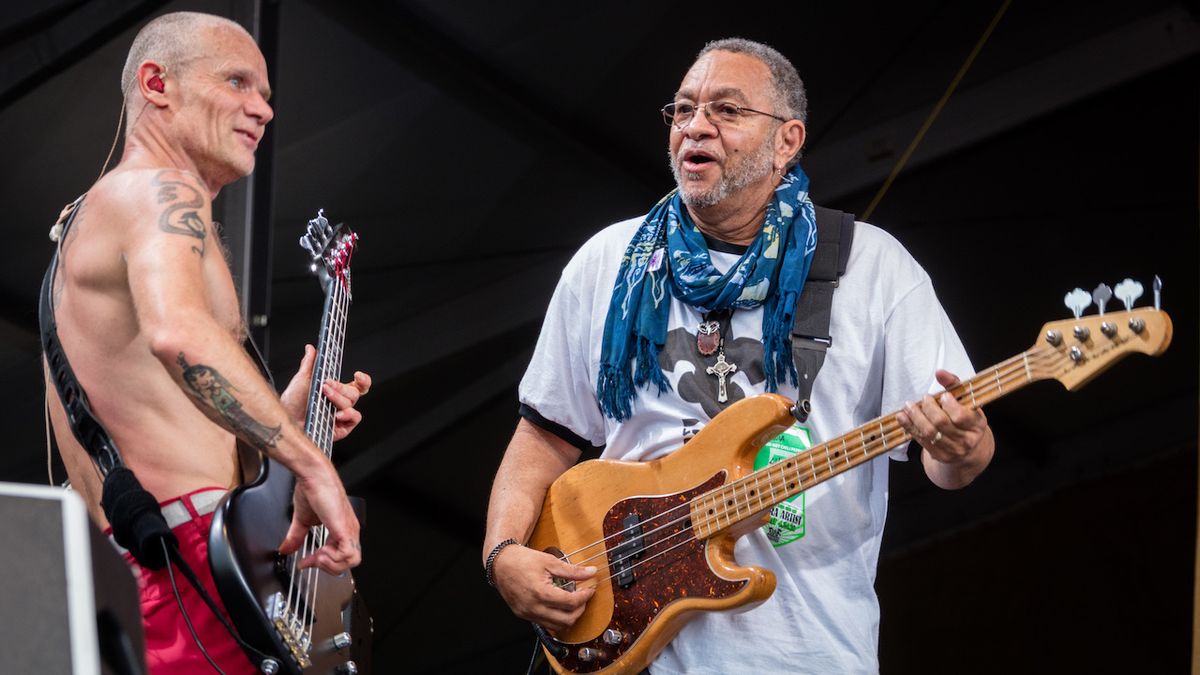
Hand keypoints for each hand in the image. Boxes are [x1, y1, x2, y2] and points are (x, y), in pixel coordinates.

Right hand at [279, 457, 360, 573]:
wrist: (314, 476)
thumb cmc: (313, 490)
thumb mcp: (303, 520)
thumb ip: (295, 537)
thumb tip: (285, 549)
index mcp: (343, 528)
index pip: (341, 556)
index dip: (323, 564)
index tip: (306, 562)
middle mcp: (349, 530)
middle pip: (349, 562)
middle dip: (327, 566)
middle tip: (312, 560)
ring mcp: (349, 530)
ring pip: (351, 561)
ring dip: (330, 564)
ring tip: (317, 555)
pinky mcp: (344, 528)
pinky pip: (348, 554)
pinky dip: (332, 559)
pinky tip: (320, 552)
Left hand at [280, 344, 371, 440]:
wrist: (286, 420)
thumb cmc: (293, 402)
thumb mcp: (301, 379)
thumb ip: (309, 364)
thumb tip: (311, 348)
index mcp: (336, 391)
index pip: (358, 386)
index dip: (363, 380)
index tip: (357, 374)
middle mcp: (340, 403)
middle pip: (354, 393)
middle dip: (340, 387)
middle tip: (325, 385)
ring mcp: (341, 416)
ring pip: (351, 404)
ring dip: (339, 398)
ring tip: (325, 396)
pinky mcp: (341, 428)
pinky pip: (354, 419)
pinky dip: (347, 414)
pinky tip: (336, 414)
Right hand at [493, 544, 595, 632]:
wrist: (500, 563)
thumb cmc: (522, 560)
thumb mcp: (549, 561)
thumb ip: (572, 570)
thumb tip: (591, 572)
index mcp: (540, 593)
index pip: (571, 602)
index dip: (585, 596)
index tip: (590, 589)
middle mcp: (533, 607)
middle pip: (567, 619)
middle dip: (580, 609)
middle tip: (583, 597)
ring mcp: (527, 614)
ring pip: (556, 626)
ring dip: (569, 616)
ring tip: (572, 602)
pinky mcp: (523, 616)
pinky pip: (545, 624)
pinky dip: (556, 618)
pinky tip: (558, 605)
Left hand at [896, 369, 988, 463]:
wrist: (968, 448)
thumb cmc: (966, 418)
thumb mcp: (966, 401)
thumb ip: (954, 384)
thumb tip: (939, 372)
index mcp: (977, 425)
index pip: (961, 416)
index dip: (949, 405)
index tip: (942, 396)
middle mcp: (967, 440)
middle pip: (941, 423)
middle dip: (929, 408)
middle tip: (924, 398)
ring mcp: (952, 450)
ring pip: (929, 432)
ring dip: (915, 417)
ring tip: (908, 405)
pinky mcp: (939, 455)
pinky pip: (921, 440)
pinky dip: (909, 427)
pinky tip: (902, 417)